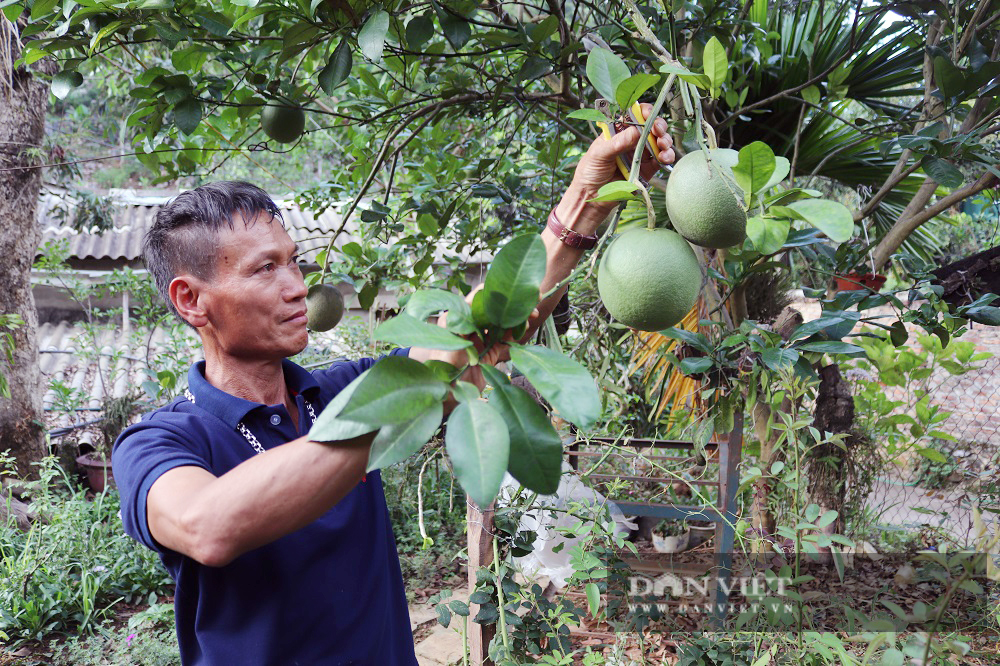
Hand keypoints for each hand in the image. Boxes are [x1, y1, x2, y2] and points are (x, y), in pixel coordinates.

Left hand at [418, 286, 538, 408]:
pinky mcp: (490, 352)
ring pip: (503, 322)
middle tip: (533, 299)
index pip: (480, 296)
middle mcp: (471, 325)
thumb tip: (480, 295)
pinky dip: (516, 332)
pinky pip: (506, 338)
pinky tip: (526, 326)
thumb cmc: (442, 365)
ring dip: (518, 317)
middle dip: (513, 303)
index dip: (498, 290)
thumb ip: (464, 316)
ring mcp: (482, 339)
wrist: (447, 394)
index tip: (515, 287)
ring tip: (533, 314)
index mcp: (459, 316)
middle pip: (495, 308)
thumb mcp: (451, 338)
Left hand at [570, 103, 675, 202]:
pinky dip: (667, 156)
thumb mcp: (599, 154)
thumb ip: (617, 143)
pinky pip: (661, 160)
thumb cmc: (589, 172)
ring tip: (663, 144)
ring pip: (659, 142)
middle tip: (658, 130)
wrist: (592, 197)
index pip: (634, 115)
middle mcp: (631, 140)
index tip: (648, 114)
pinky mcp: (647, 169)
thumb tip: (636, 131)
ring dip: (665, 140)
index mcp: (618, 131)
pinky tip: (665, 157)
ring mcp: (640, 154)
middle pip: (651, 126)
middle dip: (658, 125)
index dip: (644, 112)